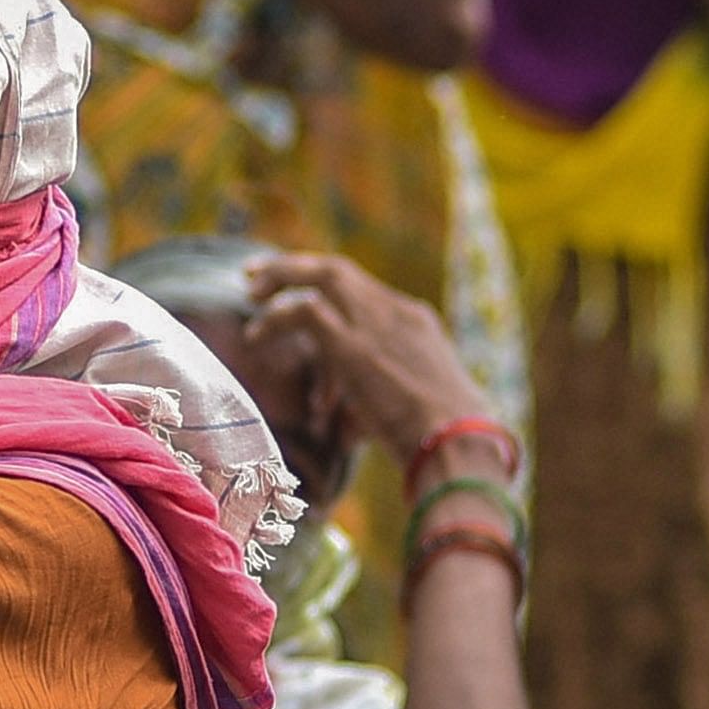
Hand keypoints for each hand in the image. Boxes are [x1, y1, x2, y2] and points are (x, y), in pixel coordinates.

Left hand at [240, 250, 489, 467]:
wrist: (457, 441)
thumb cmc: (446, 439)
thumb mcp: (419, 409)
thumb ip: (382, 404)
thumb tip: (348, 430)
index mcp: (417, 323)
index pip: (365, 294)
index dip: (330, 293)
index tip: (304, 296)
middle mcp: (396, 311)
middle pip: (341, 271)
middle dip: (297, 267)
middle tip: (258, 274)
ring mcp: (374, 323)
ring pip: (323, 275)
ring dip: (282, 277)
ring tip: (251, 291)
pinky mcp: (352, 345)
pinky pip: (304, 312)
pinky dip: (276, 320)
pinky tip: (256, 335)